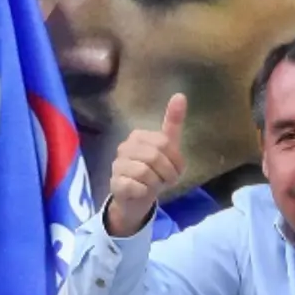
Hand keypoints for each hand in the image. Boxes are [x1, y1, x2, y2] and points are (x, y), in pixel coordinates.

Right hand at [105, 93, 187, 236]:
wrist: (136, 199)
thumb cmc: (154, 171)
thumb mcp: (167, 148)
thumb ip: (173, 122)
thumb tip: (180, 95)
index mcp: (138, 136)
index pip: (165, 143)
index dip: (175, 160)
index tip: (175, 169)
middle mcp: (124, 147)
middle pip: (155, 157)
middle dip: (167, 173)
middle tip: (166, 180)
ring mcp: (117, 165)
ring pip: (146, 172)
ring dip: (157, 183)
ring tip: (154, 186)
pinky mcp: (114, 183)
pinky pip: (136, 186)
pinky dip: (145, 191)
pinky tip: (142, 191)